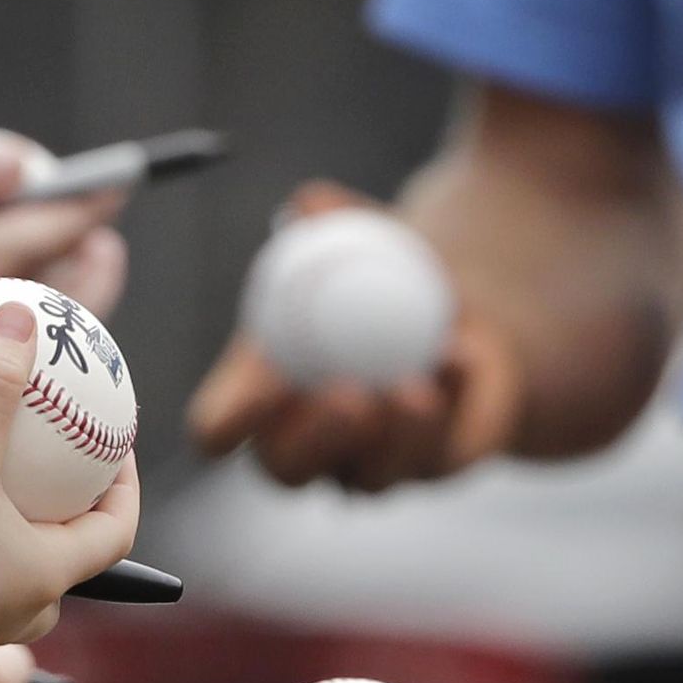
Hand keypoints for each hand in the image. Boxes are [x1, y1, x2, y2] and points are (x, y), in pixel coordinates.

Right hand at [189, 187, 513, 490]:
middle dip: (314, 441)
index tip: (265, 383)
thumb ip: (329, 219)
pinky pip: (443, 455)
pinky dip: (454, 406)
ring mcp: (370, 466)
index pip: (220, 429)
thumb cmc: (376, 264)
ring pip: (371, 479)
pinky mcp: (435, 466)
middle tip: (349, 395)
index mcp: (259, 395)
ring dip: (396, 434)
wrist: (454, 297)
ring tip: (417, 384)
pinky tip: (463, 360)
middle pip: (287, 469)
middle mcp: (307, 444)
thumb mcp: (353, 234)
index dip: (229, 421)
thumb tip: (310, 204)